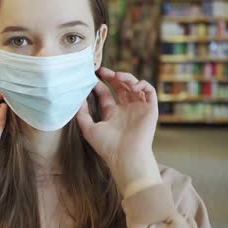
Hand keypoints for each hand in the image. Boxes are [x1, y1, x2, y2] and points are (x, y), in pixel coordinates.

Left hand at [77, 67, 161, 196]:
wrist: (126, 156)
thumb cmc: (107, 146)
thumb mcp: (88, 129)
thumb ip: (82, 114)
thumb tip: (77, 99)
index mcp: (112, 114)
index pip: (107, 94)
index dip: (100, 84)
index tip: (93, 76)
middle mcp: (126, 110)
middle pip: (120, 87)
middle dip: (113, 77)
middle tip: (103, 71)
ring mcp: (138, 108)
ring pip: (134, 86)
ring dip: (127, 78)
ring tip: (117, 76)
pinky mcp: (150, 109)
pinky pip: (149, 92)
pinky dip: (143, 84)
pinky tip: (133, 85)